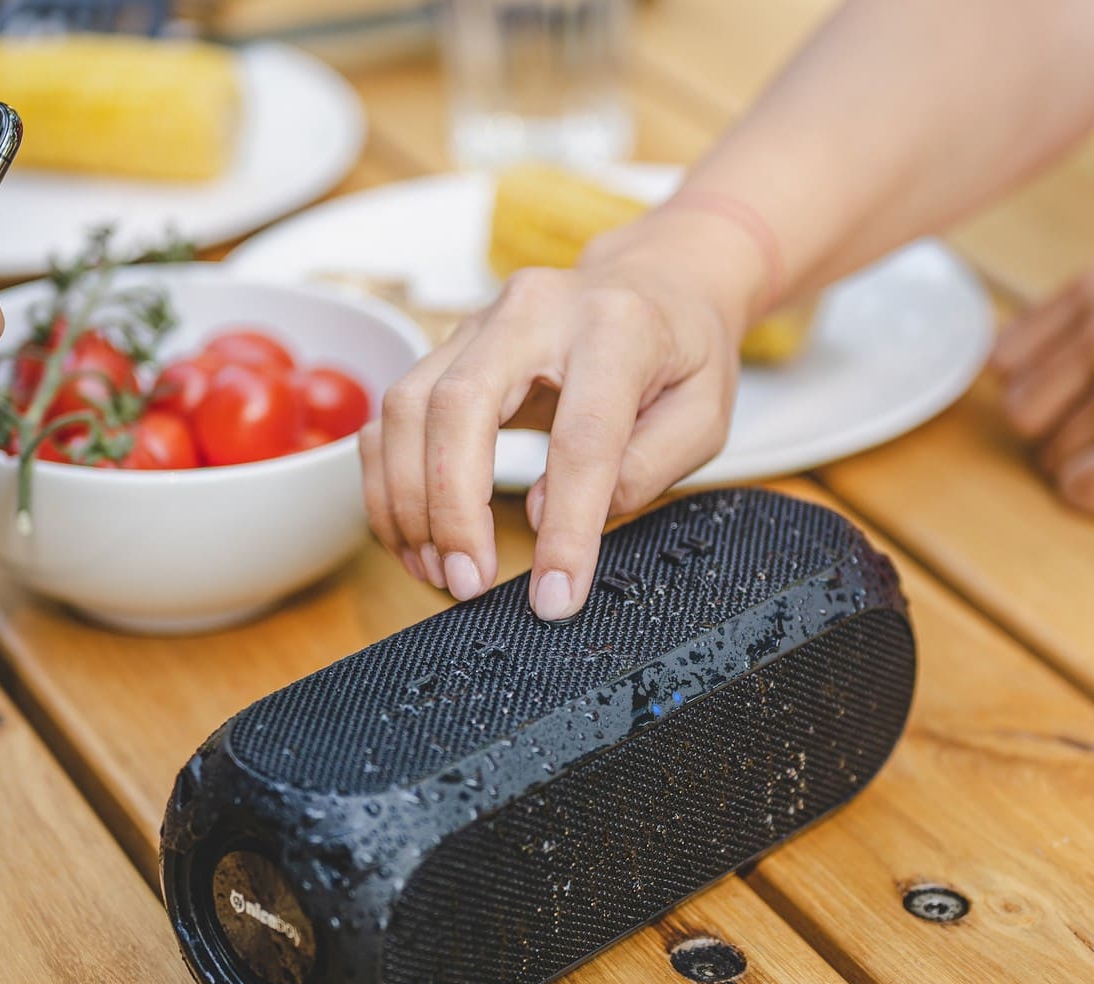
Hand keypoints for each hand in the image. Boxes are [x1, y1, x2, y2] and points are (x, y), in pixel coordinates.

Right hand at [364, 216, 756, 619]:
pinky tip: (413, 535)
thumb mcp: (703, 417)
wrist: (657, 279)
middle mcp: (534, 311)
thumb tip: (550, 517)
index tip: (555, 594)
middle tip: (467, 582)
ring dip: (408, 502)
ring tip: (436, 568)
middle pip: (460, 406)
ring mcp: (480, 322)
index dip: (566, 528)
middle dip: (452, 509)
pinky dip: (390, 482)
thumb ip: (641, 469)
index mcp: (615, 328)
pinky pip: (393, 414)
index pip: (582, 439)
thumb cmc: (682, 353)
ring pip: (408, 406)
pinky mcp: (447, 346)